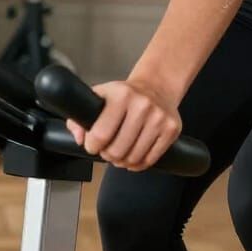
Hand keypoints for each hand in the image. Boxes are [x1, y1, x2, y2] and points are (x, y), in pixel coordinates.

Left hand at [65, 77, 181, 171]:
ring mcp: (158, 118)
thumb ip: (80, 118)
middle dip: (108, 155)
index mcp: (120, 95)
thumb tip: (79, 139)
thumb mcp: (99, 97)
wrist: (156, 86)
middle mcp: (142, 105)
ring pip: (133, 158)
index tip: (93, 145)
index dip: (92, 146)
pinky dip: (138, 163)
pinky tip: (134, 155)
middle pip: (117, 150)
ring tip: (120, 152)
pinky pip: (150, 160)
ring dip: (123, 161)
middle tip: (108, 150)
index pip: (100, 134)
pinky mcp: (171, 129)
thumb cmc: (125, 95)